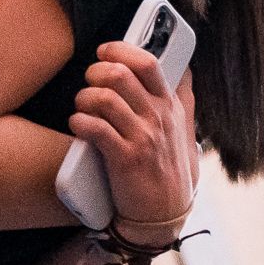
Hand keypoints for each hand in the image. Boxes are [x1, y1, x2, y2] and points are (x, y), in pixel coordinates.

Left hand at [70, 41, 199, 236]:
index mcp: (170, 106)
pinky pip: (96, 129)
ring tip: (81, 108)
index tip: (104, 51)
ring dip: (84, 98)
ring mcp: (143, 138)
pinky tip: (78, 125)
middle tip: (89, 83)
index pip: (148, 63)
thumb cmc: (170, 171)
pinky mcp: (125, 159)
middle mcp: (158, 118)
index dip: (121, 50)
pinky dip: (80, 122)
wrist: (163, 214)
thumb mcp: (186, 131)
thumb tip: (183, 70)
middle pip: (120, 74)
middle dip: (95, 72)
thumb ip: (183, 100)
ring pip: (105, 99)